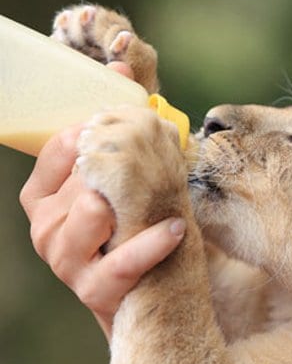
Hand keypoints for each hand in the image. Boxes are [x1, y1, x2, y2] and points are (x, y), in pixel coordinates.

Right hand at [19, 65, 185, 340]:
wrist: (143, 298)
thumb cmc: (130, 230)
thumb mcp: (121, 181)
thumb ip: (119, 128)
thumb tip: (124, 65)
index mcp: (43, 196)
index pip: (61, 144)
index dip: (96, 121)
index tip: (128, 103)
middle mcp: (45, 226)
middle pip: (80, 176)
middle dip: (122, 168)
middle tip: (157, 160)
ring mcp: (65, 261)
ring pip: (91, 211)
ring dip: (130, 205)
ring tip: (158, 204)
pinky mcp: (93, 291)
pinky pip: (123, 260)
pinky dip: (151, 243)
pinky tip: (175, 229)